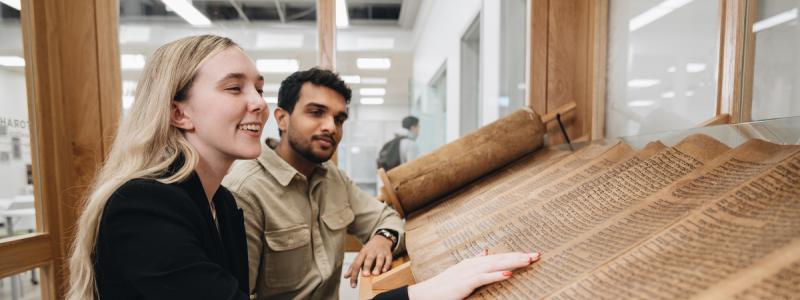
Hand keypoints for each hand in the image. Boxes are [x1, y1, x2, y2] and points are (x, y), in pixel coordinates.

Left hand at [343, 235, 393, 287]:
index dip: (354, 275)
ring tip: (375, 274)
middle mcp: (371, 252)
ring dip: (377, 266)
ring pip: (379, 259)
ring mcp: (380, 253)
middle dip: (366, 267)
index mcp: (362, 253)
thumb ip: (353, 266)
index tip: (353, 285)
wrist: (381, 239)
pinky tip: (384, 271)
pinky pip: (388, 259)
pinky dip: (386, 265)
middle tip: (365, 275)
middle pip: (368, 259)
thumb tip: (346, 276)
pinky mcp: (388, 254)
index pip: (356, 264)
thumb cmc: (369, 251)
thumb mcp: (360, 256)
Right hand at [407, 250, 539, 299]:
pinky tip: (509, 273)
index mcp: (473, 262)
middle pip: (500, 258)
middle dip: (519, 256)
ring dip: (512, 262)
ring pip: (495, 265)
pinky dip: (497, 274)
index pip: (498, 257)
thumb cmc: (443, 286)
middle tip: (537, 254)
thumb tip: (486, 250)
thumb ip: (475, 261)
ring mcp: (468, 272)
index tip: (531, 254)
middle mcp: (472, 264)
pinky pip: (483, 278)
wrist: (425, 294)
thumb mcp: (461, 271)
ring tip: (528, 261)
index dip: (515, 254)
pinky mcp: (464, 282)